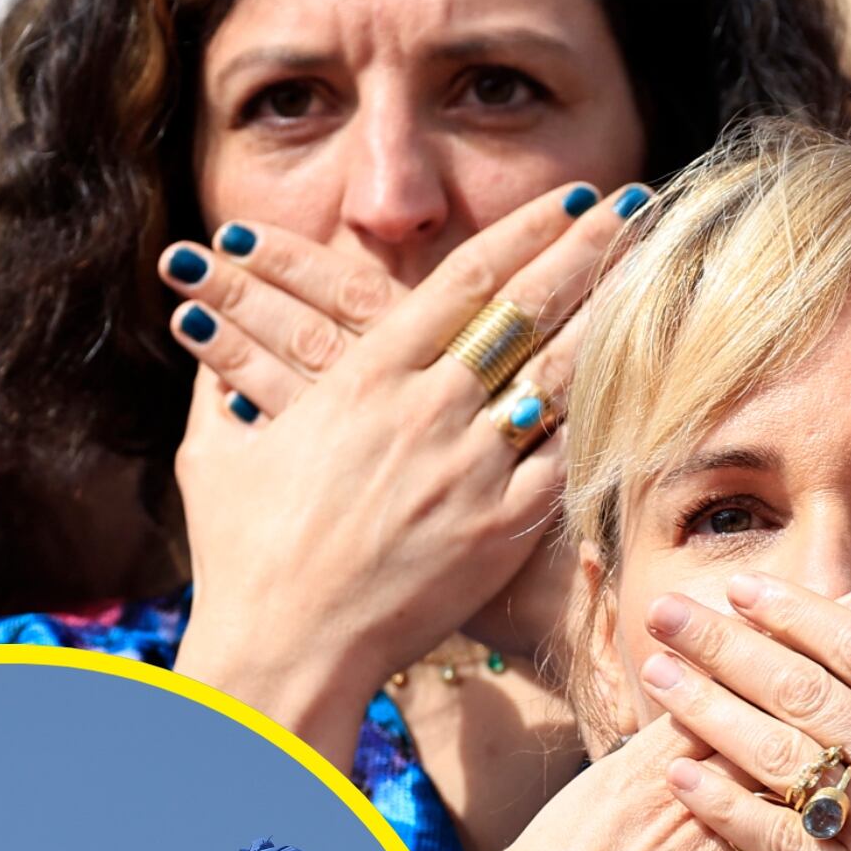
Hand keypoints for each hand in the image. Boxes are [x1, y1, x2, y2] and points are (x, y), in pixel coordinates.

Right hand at [165, 185, 644, 758]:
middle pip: (527, 312)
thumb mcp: (216, 455)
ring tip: (649, 274)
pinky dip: (603, 419)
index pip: (464, 282)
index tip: (569, 200)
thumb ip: (220, 387)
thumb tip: (202, 338)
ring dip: (608, 318)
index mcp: (364, 379)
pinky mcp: (500, 531)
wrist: (285, 649)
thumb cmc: (242, 558)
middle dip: (586, 251)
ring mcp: (472, 471)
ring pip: (560, 376)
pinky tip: (638, 385)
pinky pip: (567, 462)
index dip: (526, 232)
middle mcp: (428, 411)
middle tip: (632, 206)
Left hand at [639, 573, 850, 850]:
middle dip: (729, 644)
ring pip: (779, 749)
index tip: (748, 590)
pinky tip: (678, 777)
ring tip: (657, 675)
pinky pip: (778, 838)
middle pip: (804, 686)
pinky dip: (725, 804)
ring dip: (710, 708)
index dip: (799, 615)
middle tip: (670, 612)